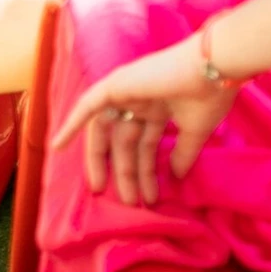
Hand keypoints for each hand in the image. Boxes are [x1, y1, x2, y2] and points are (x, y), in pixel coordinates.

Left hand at [53, 33, 237, 203]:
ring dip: (104, 161)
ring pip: (107, 131)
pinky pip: (88, 105)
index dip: (144, 171)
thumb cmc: (209, 96)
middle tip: (128, 202)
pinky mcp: (117, 84)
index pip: (145, 144)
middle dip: (126, 172)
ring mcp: (128, 91)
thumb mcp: (195, 132)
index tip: (148, 198)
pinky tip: (57, 145)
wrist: (213, 69)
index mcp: (160, 107)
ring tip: (102, 190)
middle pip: (125, 142)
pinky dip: (72, 123)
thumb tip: (175, 177)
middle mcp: (141, 99)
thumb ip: (182, 154)